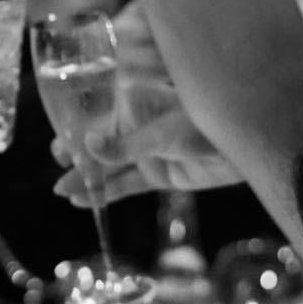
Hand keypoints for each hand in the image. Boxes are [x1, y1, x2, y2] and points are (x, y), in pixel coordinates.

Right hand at [51, 105, 242, 205]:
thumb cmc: (206, 125)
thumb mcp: (161, 135)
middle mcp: (138, 127)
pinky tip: (84, 201)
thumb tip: (88, 146)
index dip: (76, 131)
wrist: (245, 148)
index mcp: (136, 103)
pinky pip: (126, 185)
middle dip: (77, 155)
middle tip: (57, 164)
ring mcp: (148, 153)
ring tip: (61, 190)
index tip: (57, 144)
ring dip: (87, 178)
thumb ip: (123, 145)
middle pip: (101, 144)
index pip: (97, 117)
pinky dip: (106, 193)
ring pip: (110, 168)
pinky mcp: (159, 175)